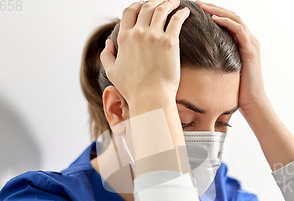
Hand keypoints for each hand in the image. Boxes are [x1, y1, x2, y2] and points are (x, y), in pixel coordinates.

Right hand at [100, 0, 190, 114]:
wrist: (151, 98)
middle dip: (155, 1)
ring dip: (169, 3)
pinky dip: (181, 13)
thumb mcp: (112, 72)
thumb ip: (107, 55)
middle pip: (146, 7)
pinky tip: (186, 11)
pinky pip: (176, 20)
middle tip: (163, 1)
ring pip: (161, 10)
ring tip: (175, 2)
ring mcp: (154, 36)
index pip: (129, 12)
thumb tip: (108, 42)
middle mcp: (138, 33)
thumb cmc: (133, 89)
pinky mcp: (170, 42)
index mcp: (124, 38)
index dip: (137, 5)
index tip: (144, 5)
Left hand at [196, 0, 268, 115]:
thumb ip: (218, 61)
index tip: (197, 9)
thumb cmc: (238, 92)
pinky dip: (226, 22)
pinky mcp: (251, 51)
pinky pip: (239, 30)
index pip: (228, 21)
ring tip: (203, 6)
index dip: (213, 12)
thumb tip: (199, 59)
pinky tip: (213, 19)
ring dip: (218, 11)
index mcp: (243, 44)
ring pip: (235, 19)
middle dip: (214, 7)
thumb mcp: (225, 72)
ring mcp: (251, 44)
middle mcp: (249, 40)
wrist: (253, 103)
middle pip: (232, 15)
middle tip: (198, 2)